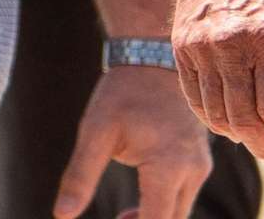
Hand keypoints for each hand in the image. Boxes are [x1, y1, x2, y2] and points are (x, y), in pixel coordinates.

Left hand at [56, 67, 211, 218]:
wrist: (156, 60)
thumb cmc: (124, 95)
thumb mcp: (95, 132)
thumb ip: (79, 177)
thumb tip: (62, 215)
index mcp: (168, 165)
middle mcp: (193, 168)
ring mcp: (200, 163)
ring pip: (181, 211)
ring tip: (123, 215)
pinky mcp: (200, 158)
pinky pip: (185, 195)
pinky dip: (165, 206)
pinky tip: (140, 200)